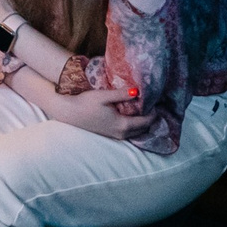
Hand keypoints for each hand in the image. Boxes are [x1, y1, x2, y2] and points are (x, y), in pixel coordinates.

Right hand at [37, 78, 153, 140]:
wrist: (68, 113)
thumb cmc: (85, 103)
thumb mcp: (104, 96)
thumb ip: (121, 94)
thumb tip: (138, 91)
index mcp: (122, 125)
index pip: (146, 121)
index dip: (154, 113)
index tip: (158, 103)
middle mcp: (121, 133)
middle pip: (144, 129)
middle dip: (151, 119)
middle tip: (154, 106)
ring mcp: (115, 136)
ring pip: (136, 132)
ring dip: (143, 123)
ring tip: (145, 110)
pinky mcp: (110, 134)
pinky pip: (129, 133)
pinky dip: (135, 126)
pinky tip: (132, 115)